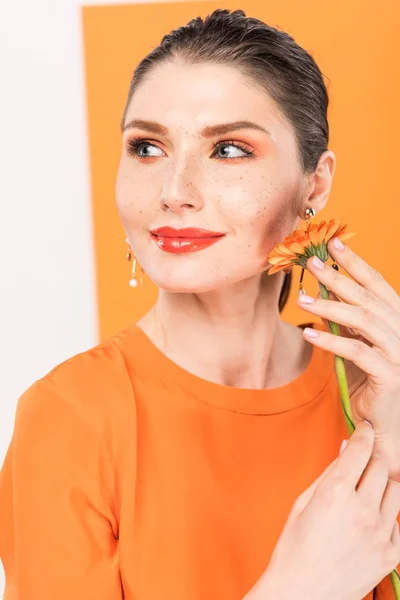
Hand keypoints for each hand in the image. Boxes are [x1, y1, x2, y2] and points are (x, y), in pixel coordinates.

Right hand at [243, 422, 399, 599]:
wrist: (302, 594)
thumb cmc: (295, 549)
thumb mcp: (303, 503)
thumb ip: (328, 473)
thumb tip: (345, 449)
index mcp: (335, 493)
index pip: (361, 450)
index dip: (364, 435)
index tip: (365, 430)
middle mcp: (362, 510)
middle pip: (382, 466)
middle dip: (373, 457)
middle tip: (364, 459)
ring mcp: (380, 534)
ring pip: (395, 490)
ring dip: (383, 483)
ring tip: (367, 488)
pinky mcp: (391, 554)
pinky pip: (398, 521)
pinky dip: (388, 513)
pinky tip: (372, 516)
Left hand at [296, 237, 399, 481]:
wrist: (385, 423)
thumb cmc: (370, 380)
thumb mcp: (357, 343)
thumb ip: (346, 321)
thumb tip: (321, 293)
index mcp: (396, 318)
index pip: (377, 284)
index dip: (355, 263)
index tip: (333, 244)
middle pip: (368, 297)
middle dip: (338, 278)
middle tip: (310, 263)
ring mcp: (399, 352)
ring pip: (363, 320)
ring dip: (330, 307)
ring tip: (302, 300)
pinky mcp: (389, 374)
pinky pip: (357, 351)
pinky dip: (332, 341)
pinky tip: (309, 333)